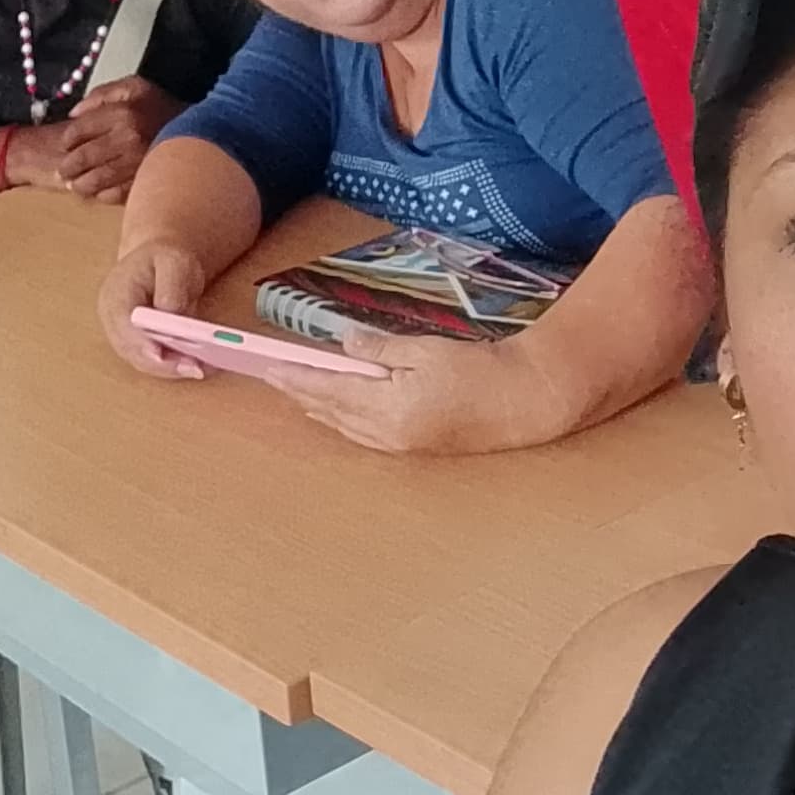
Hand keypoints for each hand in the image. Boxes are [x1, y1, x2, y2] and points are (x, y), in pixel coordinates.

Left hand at [50, 76, 167, 203]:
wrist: (200, 130)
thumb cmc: (162, 109)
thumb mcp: (134, 87)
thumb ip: (102, 94)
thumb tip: (75, 113)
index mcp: (121, 114)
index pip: (78, 132)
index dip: (67, 141)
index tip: (65, 146)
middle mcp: (127, 139)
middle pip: (82, 159)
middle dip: (68, 167)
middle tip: (64, 170)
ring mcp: (136, 164)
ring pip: (95, 180)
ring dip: (80, 185)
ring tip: (76, 184)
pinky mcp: (144, 182)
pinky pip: (114, 195)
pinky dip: (102, 195)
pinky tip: (98, 192)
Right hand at [98, 236, 212, 375]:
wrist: (159, 263)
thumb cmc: (164, 260)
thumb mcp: (173, 261)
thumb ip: (171, 286)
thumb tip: (171, 314)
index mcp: (115, 294)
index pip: (123, 323)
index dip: (140, 342)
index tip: (160, 354)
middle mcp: (114, 320)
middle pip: (132, 350)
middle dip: (163, 362)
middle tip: (194, 367)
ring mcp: (123, 336)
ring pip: (143, 362)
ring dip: (172, 369)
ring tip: (202, 367)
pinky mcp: (139, 346)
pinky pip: (154, 363)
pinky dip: (175, 366)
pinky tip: (200, 365)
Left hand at [256, 328, 564, 455]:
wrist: (526, 401)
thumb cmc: (479, 369)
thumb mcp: (425, 350)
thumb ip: (381, 349)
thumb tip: (345, 346)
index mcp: (388, 407)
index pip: (328, 389)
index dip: (296, 378)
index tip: (269, 368)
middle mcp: (388, 433)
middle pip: (331, 411)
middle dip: (301, 394)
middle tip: (273, 377)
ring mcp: (401, 445)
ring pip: (345, 426)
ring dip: (319, 409)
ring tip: (295, 393)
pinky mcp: (414, 448)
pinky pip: (364, 435)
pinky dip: (343, 421)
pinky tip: (336, 412)